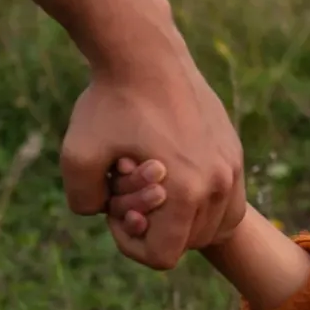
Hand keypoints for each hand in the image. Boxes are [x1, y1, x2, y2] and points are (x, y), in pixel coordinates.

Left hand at [61, 42, 244, 269]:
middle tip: (130, 193)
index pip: (163, 256)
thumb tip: (107, 212)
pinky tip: (170, 170)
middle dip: (158, 228)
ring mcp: (233, 165)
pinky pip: (228, 197)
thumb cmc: (110, 103)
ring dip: (184, 218)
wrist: (145, 54)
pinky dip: (201, 199)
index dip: (130, 244)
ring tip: (155, 187)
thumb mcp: (76, 158)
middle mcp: (220, 182)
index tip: (115, 209)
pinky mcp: (234, 149)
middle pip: (191, 243)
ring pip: (217, 224)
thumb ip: (84, 203)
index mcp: (188, 192)